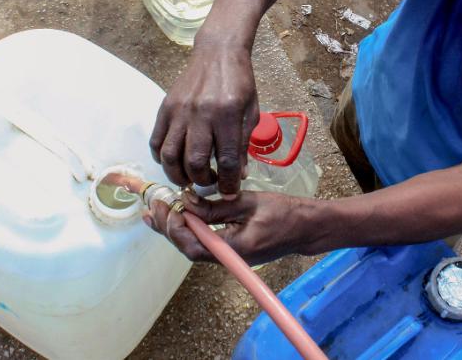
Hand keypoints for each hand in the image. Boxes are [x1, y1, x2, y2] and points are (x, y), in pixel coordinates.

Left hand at [142, 191, 313, 265]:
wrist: (307, 228)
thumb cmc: (284, 212)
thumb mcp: (249, 203)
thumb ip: (217, 206)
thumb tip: (187, 202)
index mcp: (234, 249)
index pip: (195, 246)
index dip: (176, 229)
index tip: (170, 206)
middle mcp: (229, 258)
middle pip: (189, 249)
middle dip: (168, 228)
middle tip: (154, 206)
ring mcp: (230, 256)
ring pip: (194, 246)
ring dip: (175, 229)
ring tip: (157, 211)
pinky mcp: (232, 250)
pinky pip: (204, 243)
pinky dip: (188, 229)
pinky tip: (180, 215)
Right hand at [149, 41, 259, 197]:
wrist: (217, 53)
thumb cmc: (240, 83)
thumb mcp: (251, 112)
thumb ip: (244, 144)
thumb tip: (239, 175)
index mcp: (228, 115)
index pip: (226, 160)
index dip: (228, 182)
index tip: (230, 192)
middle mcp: (201, 114)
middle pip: (194, 161)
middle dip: (202, 181)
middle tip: (208, 183)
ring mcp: (180, 111)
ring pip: (170, 155)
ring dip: (178, 175)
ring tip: (188, 179)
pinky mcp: (165, 107)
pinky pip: (156, 140)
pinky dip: (161, 158)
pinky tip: (172, 162)